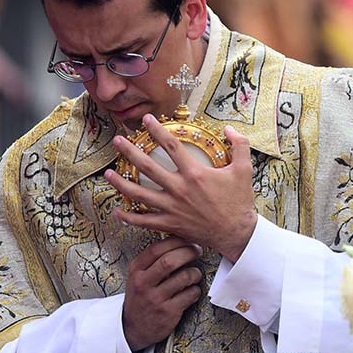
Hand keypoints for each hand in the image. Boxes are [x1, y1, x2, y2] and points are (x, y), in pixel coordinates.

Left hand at [104, 116, 257, 261]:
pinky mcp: (170, 224)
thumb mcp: (244, 169)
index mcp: (195, 173)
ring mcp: (172, 208)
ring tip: (107, 174)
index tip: (146, 119)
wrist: (237, 233)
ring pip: (139, 194)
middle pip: (148, 167)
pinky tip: (117, 211)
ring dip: (121, 183)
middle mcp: (179, 189)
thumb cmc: (240, 202)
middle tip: (117, 141)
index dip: (157, 130)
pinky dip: (129, 217)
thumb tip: (229, 129)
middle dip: (130, 152)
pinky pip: (144, 222)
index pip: (171, 146)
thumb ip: (239, 145)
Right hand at [122, 236, 203, 351]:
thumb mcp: (137, 277)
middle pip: (170, 261)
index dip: (175, 241)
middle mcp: (143, 283)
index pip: (156, 249)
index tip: (187, 239)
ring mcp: (156, 299)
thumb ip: (152, 261)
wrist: (133, 328)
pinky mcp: (168, 312)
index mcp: (136, 270)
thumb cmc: (140, 298)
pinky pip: (190, 294)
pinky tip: (191, 290)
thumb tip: (178, 240)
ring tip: (195, 274)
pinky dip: (195, 290)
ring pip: (184, 277)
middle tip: (197, 250)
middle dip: (188, 252)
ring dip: (195, 273)